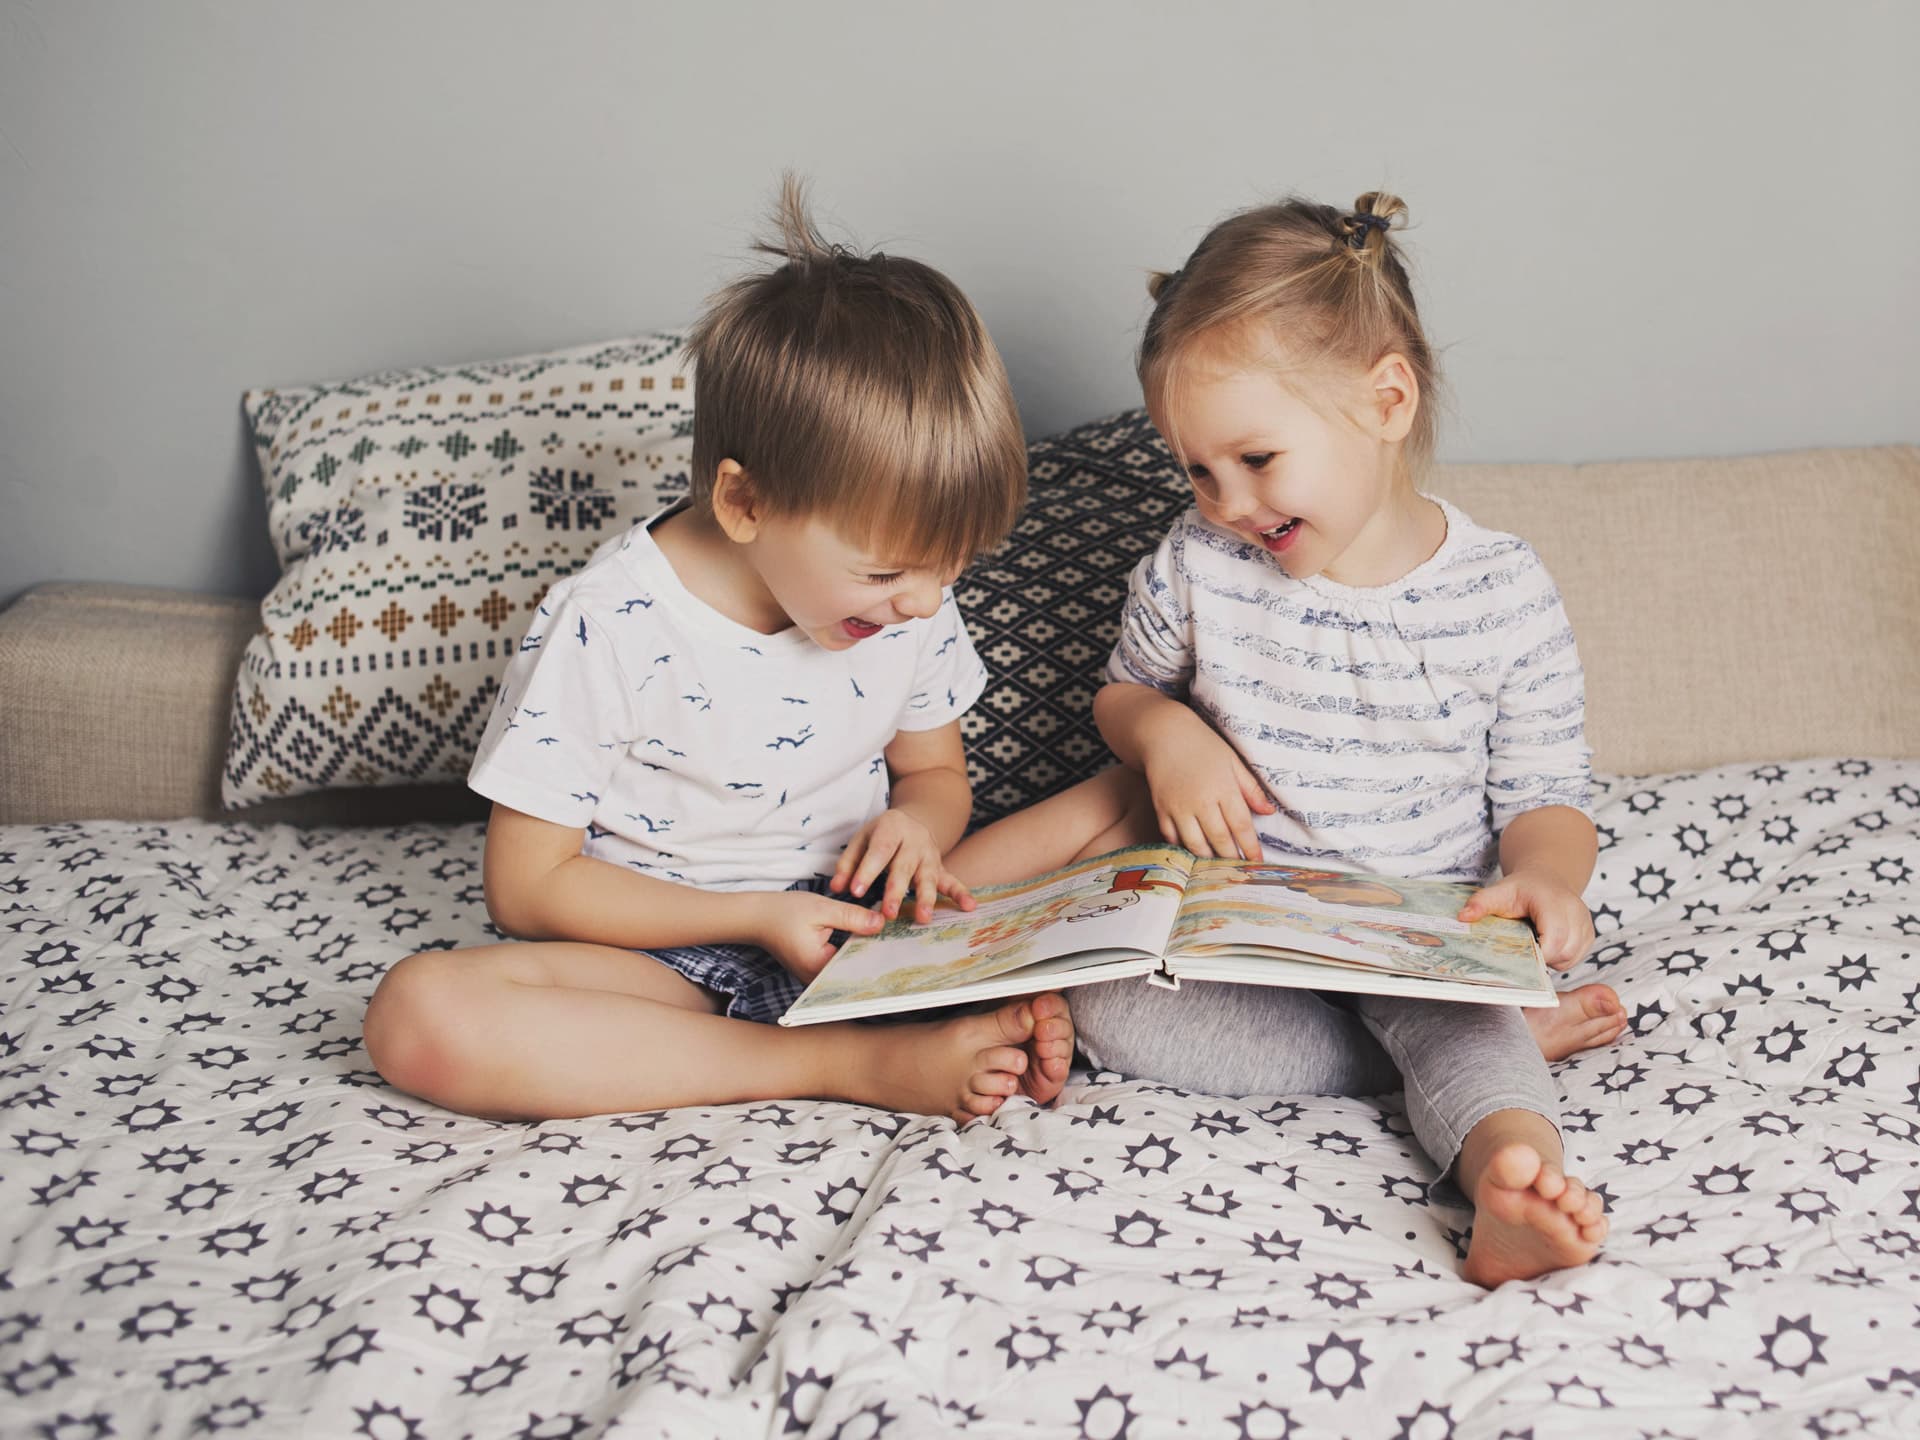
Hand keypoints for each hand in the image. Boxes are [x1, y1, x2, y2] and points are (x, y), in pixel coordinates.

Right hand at [749, 890, 888, 982]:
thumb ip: (853, 917)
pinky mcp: (817, 971)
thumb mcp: (822, 909)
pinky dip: (854, 953)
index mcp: (817, 967)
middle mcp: (816, 980)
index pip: (857, 967)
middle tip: (903, 944)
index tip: (902, 948)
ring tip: (893, 943)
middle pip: (855, 972)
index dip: (879, 956)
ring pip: (849, 969)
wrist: (756, 917)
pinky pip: (841, 965)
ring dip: (866, 954)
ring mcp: (816, 978)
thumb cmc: (783, 912)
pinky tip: (871, 941)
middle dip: (876, 956)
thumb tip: (882, 923)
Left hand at [830, 808, 975, 923]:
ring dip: (926, 898)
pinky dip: (961, 894)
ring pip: (929, 877)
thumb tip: (837, 888)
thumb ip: (848, 863)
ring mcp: (930, 854)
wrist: (913, 820)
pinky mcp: (941, 867)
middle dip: (897, 891)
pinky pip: (952, 880)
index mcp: (891, 827)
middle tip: (888, 913)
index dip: (867, 871)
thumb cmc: (881, 835)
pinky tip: (970, 906)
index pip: (879, 851)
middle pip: (905, 867)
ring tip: (922, 918)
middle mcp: (915, 840)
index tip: (856, 891)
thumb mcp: (862, 839)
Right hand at [1140, 719, 1275, 859]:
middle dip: (1232, 859)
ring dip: (1208, 860)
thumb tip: (1269, 812)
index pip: (1241, 826)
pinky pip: (1172, 838)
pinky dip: (1183, 849)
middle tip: (1240, 873)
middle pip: (1220, 840)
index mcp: (1223, 788)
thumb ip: (1251, 789)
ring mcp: (1179, 807)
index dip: (1250, 848)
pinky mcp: (1161, 809)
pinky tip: (1192, 856)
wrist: (1164, 734)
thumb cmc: (1203, 746)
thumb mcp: (1232, 761)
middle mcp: (1201, 800)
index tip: (1257, 863)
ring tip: (1218, 870)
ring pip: (1196, 844)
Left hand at [1458, 869, 1595, 970]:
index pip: (1554, 937)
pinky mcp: (1589, 934)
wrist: (1545, 879)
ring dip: (1552, 960)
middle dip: (1542, 959)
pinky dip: (1561, 958)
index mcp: (1554, 902)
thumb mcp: (1499, 891)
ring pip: (1571, 958)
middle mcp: (1575, 912)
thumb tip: (1462, 917)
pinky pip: (1576, 957)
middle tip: (1523, 951)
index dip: (1539, 954)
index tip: (1520, 956)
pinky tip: (1546, 946)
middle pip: (1564, 951)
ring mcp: (1586, 924)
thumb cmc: (1522, 888)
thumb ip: (1481, 903)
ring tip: (1534, 945)